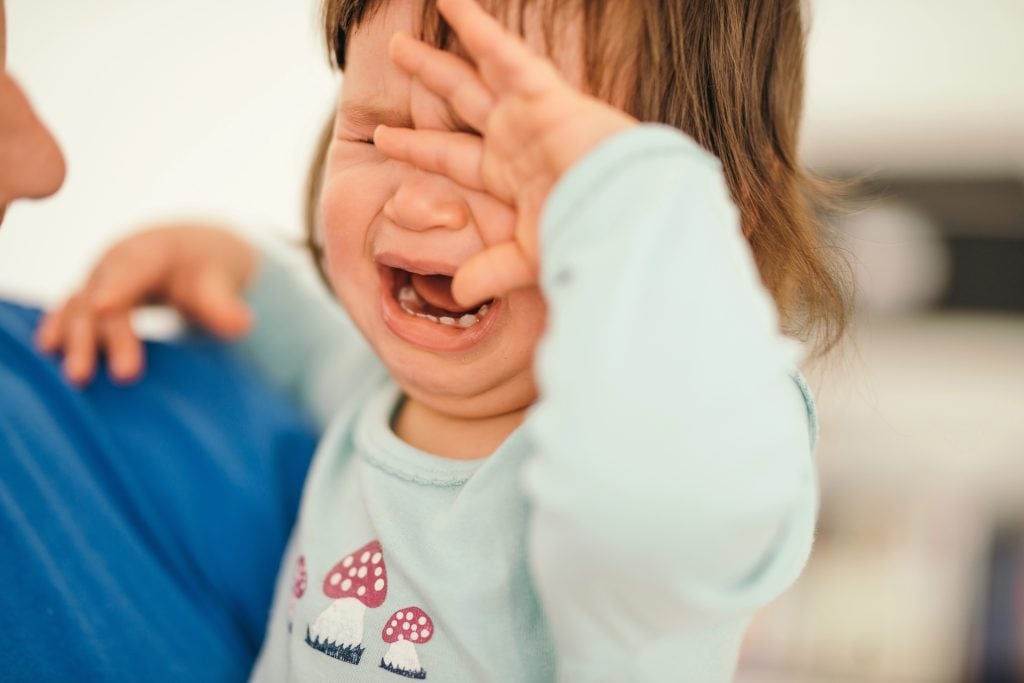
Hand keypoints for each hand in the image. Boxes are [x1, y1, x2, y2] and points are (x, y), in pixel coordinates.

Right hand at [36, 225, 255, 385]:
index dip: (119, 286)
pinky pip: (69, 312)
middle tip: (119, 374)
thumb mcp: (219, 278)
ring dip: (76, 340)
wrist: (188, 250)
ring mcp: (100, 281)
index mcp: (151, 253)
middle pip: (103, 296)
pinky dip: (58, 328)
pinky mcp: (90, 297)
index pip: (133, 269)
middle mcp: (117, 264)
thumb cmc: (205, 267)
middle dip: (104, 334)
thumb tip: (242, 324)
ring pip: (80, 308)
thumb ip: (224, 302)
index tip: (106, 305)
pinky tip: (48, 351)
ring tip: (77, 377)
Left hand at [373, 0, 634, 306]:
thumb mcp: (529, 259)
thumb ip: (490, 271)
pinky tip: (450, 2)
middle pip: (459, 105)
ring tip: (403, 36)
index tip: (384, 137)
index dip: (417, 145)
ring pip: (473, 77)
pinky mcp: (543, 97)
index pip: (453, 156)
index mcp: (510, 177)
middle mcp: (514, 141)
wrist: (626, 216)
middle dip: (429, 81)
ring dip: (440, 56)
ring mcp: (527, 117)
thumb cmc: (586, 238)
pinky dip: (476, 26)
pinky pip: (503, 53)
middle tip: (398, 54)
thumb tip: (456, 294)